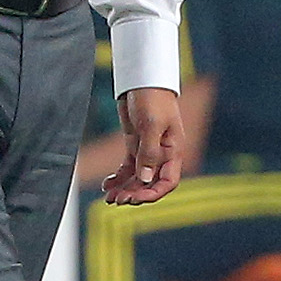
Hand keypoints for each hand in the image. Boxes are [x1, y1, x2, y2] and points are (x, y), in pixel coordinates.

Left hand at [102, 87, 184, 204]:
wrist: (142, 80)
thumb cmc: (153, 98)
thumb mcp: (152, 124)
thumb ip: (149, 152)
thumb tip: (146, 178)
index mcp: (173, 151)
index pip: (168, 181)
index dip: (153, 194)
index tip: (135, 199)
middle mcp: (162, 154)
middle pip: (150, 183)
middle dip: (134, 193)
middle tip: (116, 200)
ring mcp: (147, 150)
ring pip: (137, 177)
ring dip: (124, 188)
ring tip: (108, 197)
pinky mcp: (135, 144)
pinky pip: (128, 166)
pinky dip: (118, 177)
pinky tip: (107, 185)